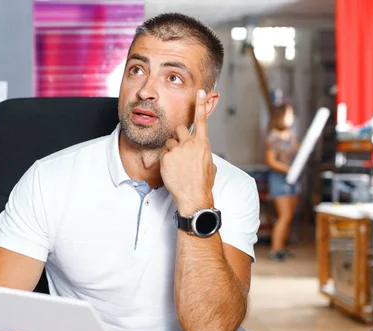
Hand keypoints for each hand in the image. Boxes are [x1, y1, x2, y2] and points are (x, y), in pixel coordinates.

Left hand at [160, 89, 216, 215]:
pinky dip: (165, 160)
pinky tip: (171, 170)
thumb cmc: (203, 183)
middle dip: (178, 137)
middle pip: (179, 129)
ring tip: (177, 166)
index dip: (201, 104)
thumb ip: (203, 153)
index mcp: (203, 144)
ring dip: (171, 151)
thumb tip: (201, 151)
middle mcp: (190, 144)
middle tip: (180, 151)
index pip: (202, 120)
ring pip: (169, 142)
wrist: (194, 197)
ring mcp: (177, 150)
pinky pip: (163, 153)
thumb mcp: (210, 165)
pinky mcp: (166, 157)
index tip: (200, 91)